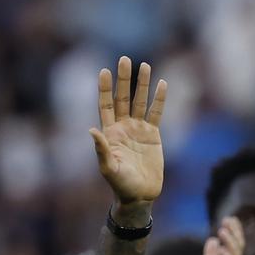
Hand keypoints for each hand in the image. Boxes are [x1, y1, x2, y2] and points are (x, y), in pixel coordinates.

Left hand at [91, 56, 166, 207]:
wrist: (140, 195)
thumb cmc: (121, 185)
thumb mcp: (109, 169)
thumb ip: (102, 150)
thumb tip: (91, 129)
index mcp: (110, 133)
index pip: (106, 105)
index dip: (105, 89)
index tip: (104, 71)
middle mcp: (123, 127)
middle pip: (123, 98)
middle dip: (124, 79)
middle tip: (125, 59)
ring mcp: (138, 129)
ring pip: (140, 101)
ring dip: (142, 84)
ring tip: (144, 65)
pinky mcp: (153, 135)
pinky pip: (157, 113)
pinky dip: (160, 99)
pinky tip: (162, 84)